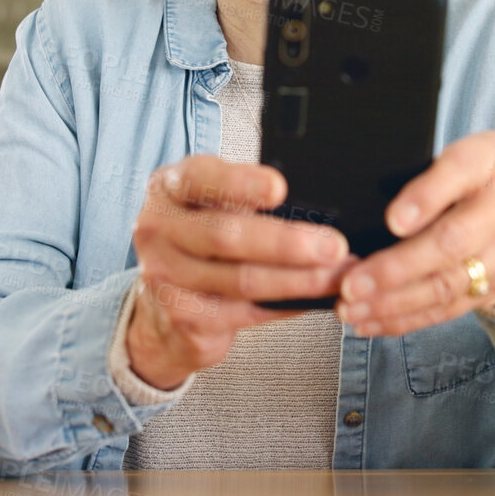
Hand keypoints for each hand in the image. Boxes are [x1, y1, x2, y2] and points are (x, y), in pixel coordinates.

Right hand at [126, 155, 356, 388]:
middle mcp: (157, 230)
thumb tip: (314, 206)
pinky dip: (287, 305)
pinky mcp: (184, 318)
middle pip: (226, 236)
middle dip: (287, 243)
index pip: (200, 178)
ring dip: (298, 279)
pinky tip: (313, 299)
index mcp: (168, 188)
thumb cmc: (201, 242)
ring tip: (337, 275)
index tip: (280, 188)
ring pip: (242, 279)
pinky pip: (248, 312)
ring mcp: (165, 277)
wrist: (161, 308)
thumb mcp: (210, 205)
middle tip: (333, 246)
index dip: (240, 183)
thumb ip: (244, 198)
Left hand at [333, 130, 494, 336]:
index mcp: (490, 159)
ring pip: (447, 284)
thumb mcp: (451, 155)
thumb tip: (382, 213)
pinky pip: (448, 308)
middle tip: (352, 283)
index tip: (392, 221)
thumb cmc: (467, 175)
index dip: (426, 197)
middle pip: (452, 242)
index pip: (461, 171)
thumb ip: (422, 174)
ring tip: (352, 308)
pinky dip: (406, 318)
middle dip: (397, 268)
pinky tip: (372, 321)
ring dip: (394, 302)